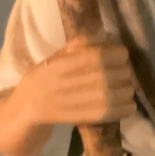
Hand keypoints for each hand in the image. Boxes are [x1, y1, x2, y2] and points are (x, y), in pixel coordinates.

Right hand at [18, 39, 135, 126]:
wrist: (26, 109)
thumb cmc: (44, 78)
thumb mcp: (55, 57)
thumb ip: (78, 46)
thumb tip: (105, 36)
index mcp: (60, 64)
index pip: (97, 56)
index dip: (116, 54)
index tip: (121, 54)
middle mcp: (66, 83)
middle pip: (108, 75)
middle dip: (123, 71)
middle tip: (125, 71)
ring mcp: (74, 103)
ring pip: (113, 94)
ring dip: (127, 89)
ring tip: (126, 87)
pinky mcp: (82, 119)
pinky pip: (110, 113)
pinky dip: (125, 108)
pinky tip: (128, 103)